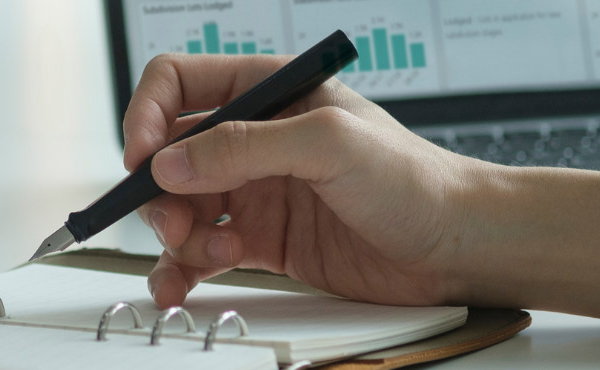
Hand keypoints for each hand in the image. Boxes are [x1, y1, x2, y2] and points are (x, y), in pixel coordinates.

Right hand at [123, 54, 487, 307]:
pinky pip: (199, 253)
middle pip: (168, 155)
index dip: (147, 117)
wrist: (456, 247)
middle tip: (176, 222)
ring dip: (175, 236)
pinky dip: (180, 271)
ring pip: (178, 209)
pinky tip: (182, 285)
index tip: (143, 158)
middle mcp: (255, 139)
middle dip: (158, 191)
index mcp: (268, 92)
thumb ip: (245, 147)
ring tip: (210, 254)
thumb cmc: (416, 179)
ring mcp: (255, 192)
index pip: (178, 85)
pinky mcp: (262, 241)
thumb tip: (170, 162)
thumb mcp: (329, 143)